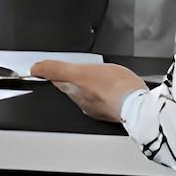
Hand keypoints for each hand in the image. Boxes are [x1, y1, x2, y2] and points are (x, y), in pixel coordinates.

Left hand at [30, 60, 146, 122]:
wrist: (139, 104)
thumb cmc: (116, 88)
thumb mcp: (82, 71)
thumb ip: (57, 69)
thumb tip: (36, 68)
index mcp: (74, 93)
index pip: (56, 81)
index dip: (50, 73)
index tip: (45, 71)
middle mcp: (83, 102)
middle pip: (70, 87)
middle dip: (68, 78)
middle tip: (70, 68)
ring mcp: (98, 106)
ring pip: (86, 92)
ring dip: (86, 84)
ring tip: (91, 76)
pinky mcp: (112, 107)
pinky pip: (101, 97)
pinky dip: (101, 91)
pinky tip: (107, 87)